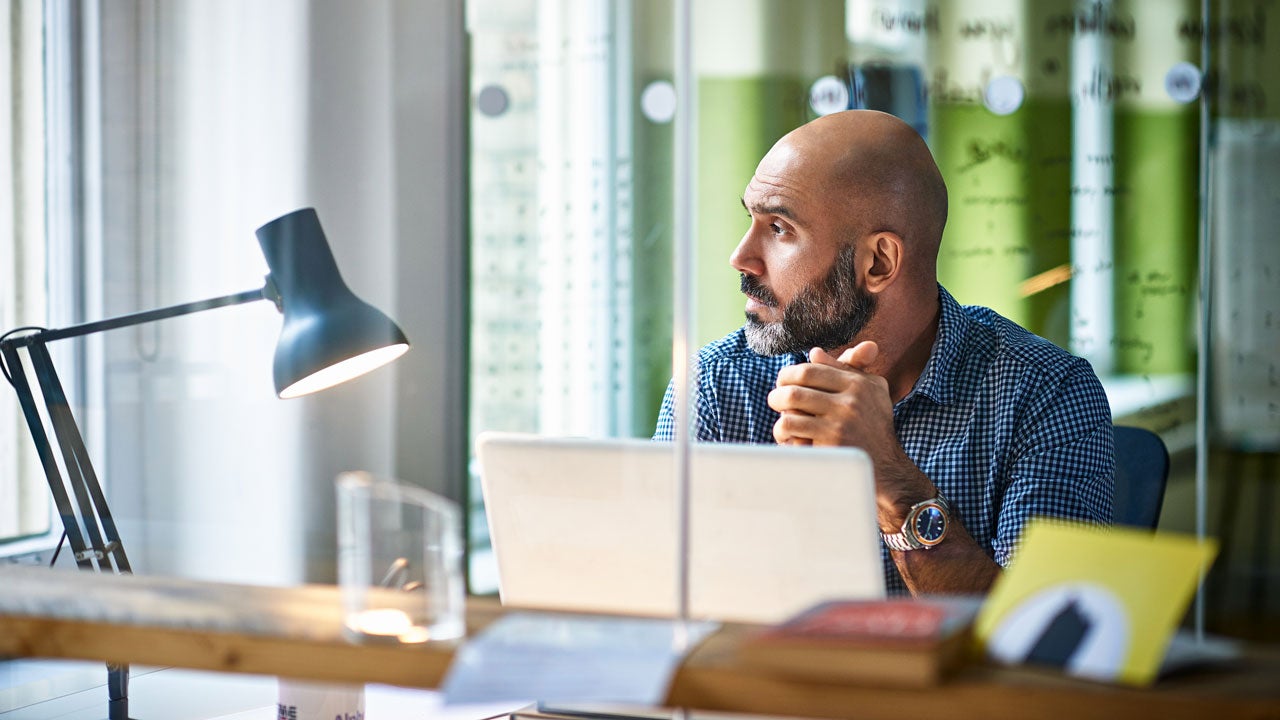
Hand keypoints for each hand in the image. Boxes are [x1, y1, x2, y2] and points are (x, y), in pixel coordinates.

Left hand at [769, 342, 934, 525]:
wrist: (888, 468)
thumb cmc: (875, 425)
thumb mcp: (871, 390)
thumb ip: (846, 368)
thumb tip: (814, 353)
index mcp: (858, 385)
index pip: (809, 371)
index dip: (788, 374)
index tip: (783, 382)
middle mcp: (850, 403)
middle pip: (794, 391)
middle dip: (777, 396)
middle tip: (775, 401)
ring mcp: (839, 427)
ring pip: (789, 415)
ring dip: (780, 419)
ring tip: (783, 423)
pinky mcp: (830, 449)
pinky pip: (793, 437)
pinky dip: (785, 437)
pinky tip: (790, 440)